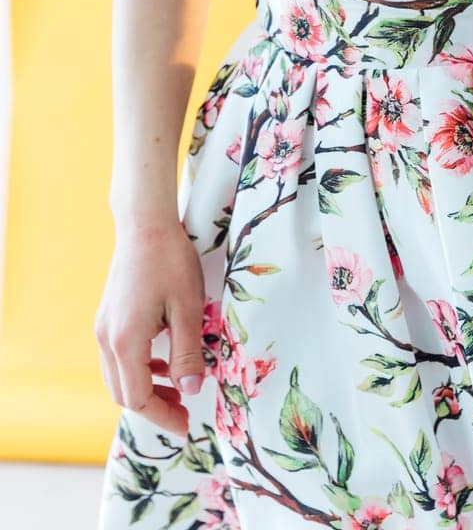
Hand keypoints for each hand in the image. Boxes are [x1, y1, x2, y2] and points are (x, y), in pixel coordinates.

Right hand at [94, 216, 207, 437]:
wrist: (145, 224)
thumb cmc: (170, 261)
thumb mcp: (187, 308)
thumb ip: (188, 353)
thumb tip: (191, 390)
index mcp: (126, 342)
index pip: (138, 399)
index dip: (162, 416)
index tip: (187, 424)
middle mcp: (107, 340)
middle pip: (123, 393)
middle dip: (153, 407)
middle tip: (184, 411)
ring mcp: (104, 328)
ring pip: (118, 377)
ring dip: (145, 389)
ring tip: (177, 389)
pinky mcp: (108, 318)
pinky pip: (118, 357)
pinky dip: (138, 369)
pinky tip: (163, 361)